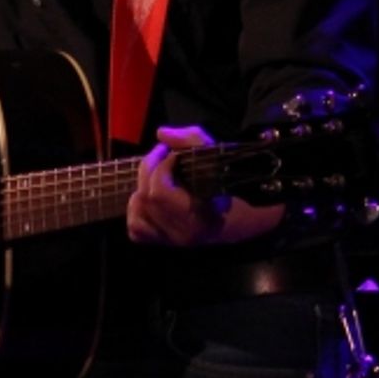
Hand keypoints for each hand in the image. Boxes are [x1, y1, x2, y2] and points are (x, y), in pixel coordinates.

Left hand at [127, 125, 284, 247]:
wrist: (242, 213)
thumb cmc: (230, 182)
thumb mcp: (216, 154)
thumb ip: (190, 140)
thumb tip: (161, 134)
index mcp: (201, 216)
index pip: (160, 192)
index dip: (160, 165)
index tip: (171, 153)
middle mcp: (184, 233)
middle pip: (147, 199)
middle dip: (149, 171)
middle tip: (160, 157)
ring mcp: (173, 241)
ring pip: (138, 214)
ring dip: (141, 190)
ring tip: (155, 177)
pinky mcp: (165, 243)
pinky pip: (137, 231)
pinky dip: (137, 213)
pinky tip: (149, 200)